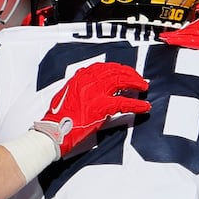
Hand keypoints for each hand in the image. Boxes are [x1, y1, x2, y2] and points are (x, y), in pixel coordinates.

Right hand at [32, 62, 150, 157]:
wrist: (53, 131)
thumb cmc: (59, 118)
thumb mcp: (67, 96)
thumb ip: (79, 88)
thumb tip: (92, 86)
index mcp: (78, 78)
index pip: (102, 67)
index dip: (117, 68)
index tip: (126, 71)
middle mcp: (86, 81)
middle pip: (114, 71)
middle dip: (130, 73)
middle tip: (139, 80)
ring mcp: (94, 93)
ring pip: (121, 81)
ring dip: (136, 83)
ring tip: (144, 88)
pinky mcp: (101, 107)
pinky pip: (124, 103)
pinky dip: (137, 104)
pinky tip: (145, 106)